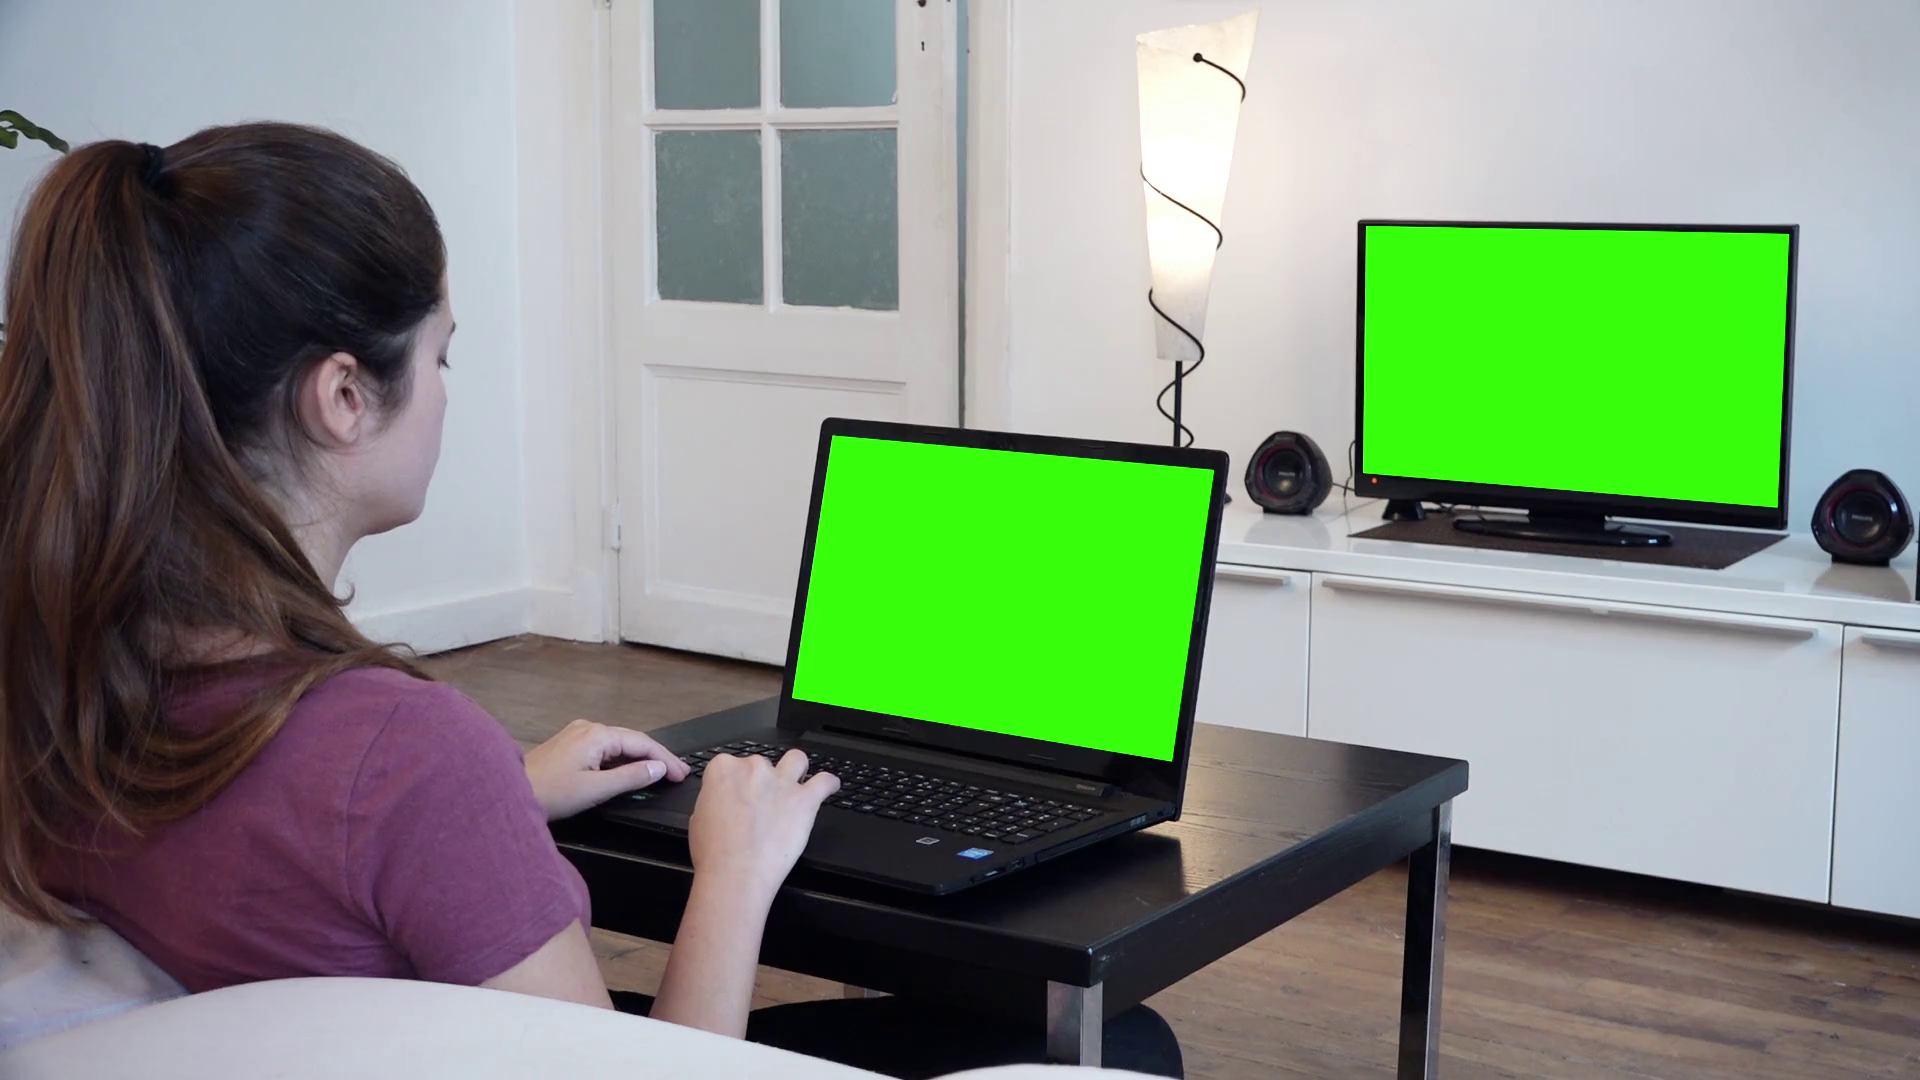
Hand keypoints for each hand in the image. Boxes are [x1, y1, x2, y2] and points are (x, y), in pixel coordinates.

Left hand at [524, 719, 688, 820]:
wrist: (508, 793)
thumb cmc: (549, 793)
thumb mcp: (596, 789)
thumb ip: (631, 777)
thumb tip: (657, 769)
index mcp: (597, 735)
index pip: (642, 743)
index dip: (665, 759)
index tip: (682, 774)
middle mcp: (588, 728)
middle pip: (632, 741)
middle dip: (656, 758)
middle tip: (677, 775)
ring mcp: (577, 735)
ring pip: (618, 745)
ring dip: (639, 759)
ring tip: (659, 774)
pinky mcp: (569, 746)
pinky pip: (604, 750)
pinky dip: (621, 761)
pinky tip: (628, 771)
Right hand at [688, 749, 839, 902]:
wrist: (735, 873)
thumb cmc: (714, 853)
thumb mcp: (697, 820)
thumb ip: (713, 802)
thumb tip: (721, 804)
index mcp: (723, 769)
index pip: (731, 764)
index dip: (736, 782)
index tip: (737, 795)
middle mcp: (753, 769)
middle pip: (762, 764)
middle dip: (763, 781)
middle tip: (761, 804)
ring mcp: (781, 781)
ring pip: (796, 760)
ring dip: (796, 770)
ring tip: (797, 783)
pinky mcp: (804, 799)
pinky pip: (825, 781)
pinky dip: (829, 783)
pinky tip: (829, 787)